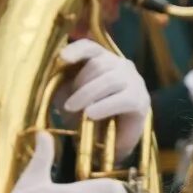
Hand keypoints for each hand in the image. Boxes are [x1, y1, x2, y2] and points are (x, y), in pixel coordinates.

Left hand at [57, 40, 148, 156]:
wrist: (109, 145)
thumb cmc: (89, 117)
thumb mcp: (70, 97)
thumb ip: (62, 84)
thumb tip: (51, 75)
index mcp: (105, 60)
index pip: (91, 47)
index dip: (76, 50)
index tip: (62, 58)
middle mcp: (123, 66)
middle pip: (99, 64)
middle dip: (79, 83)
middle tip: (68, 105)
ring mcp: (135, 82)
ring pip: (109, 79)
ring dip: (88, 94)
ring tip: (74, 110)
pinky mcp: (141, 101)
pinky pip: (121, 99)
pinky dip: (103, 106)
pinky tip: (91, 114)